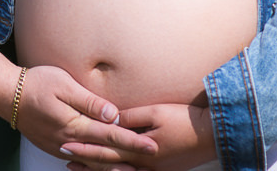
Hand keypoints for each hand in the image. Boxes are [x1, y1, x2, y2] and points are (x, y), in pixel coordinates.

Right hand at [18, 66, 157, 168]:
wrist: (7, 94)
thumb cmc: (36, 83)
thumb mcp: (63, 84)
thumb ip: (88, 101)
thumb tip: (112, 114)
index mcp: (74, 125)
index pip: (110, 135)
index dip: (133, 141)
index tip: (152, 145)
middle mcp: (69, 141)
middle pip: (105, 153)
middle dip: (130, 156)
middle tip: (152, 157)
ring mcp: (60, 147)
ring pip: (93, 161)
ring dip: (115, 165)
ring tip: (134, 167)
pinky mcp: (54, 146)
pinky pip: (80, 160)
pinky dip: (96, 165)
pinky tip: (105, 165)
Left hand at [63, 103, 214, 170]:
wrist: (212, 135)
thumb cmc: (184, 120)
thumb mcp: (156, 112)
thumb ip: (131, 117)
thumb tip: (110, 119)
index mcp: (140, 148)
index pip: (106, 148)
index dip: (85, 147)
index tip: (66, 143)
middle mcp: (144, 163)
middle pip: (108, 163)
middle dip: (85, 160)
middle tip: (64, 156)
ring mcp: (152, 170)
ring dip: (97, 170)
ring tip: (77, 167)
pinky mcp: (160, 170)